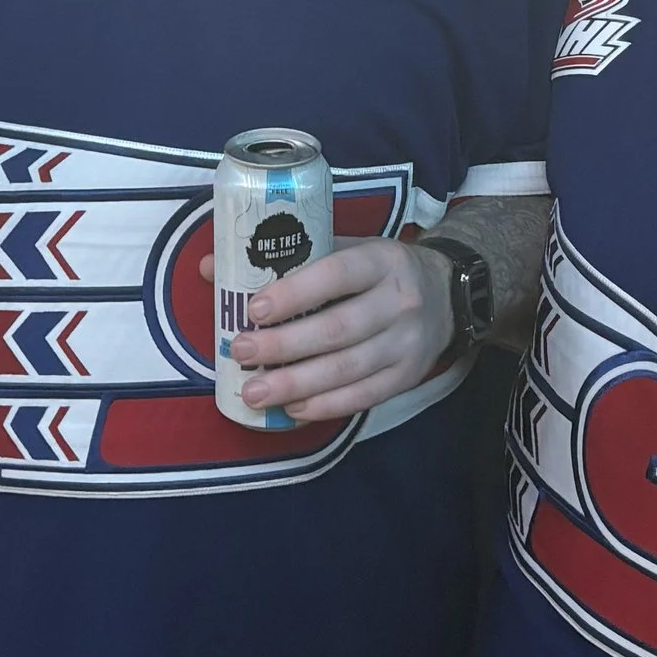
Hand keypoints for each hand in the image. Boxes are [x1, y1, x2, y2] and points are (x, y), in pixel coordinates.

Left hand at [208, 236, 456, 425]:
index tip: (255, 309)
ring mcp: (407, 343)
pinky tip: (293, 408)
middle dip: (285, 346)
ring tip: (254, 392)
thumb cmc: (378, 271)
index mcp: (380, 261)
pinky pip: (364, 397)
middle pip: (338, 329)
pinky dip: (326, 406)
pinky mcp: (408, 377)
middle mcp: (399, 302)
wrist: (446, 295)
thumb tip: (210, 267)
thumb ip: (287, 257)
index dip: (296, 293)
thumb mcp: (345, 249)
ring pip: (348, 369)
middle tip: (242, 353)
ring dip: (297, 384)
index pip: (337, 274)